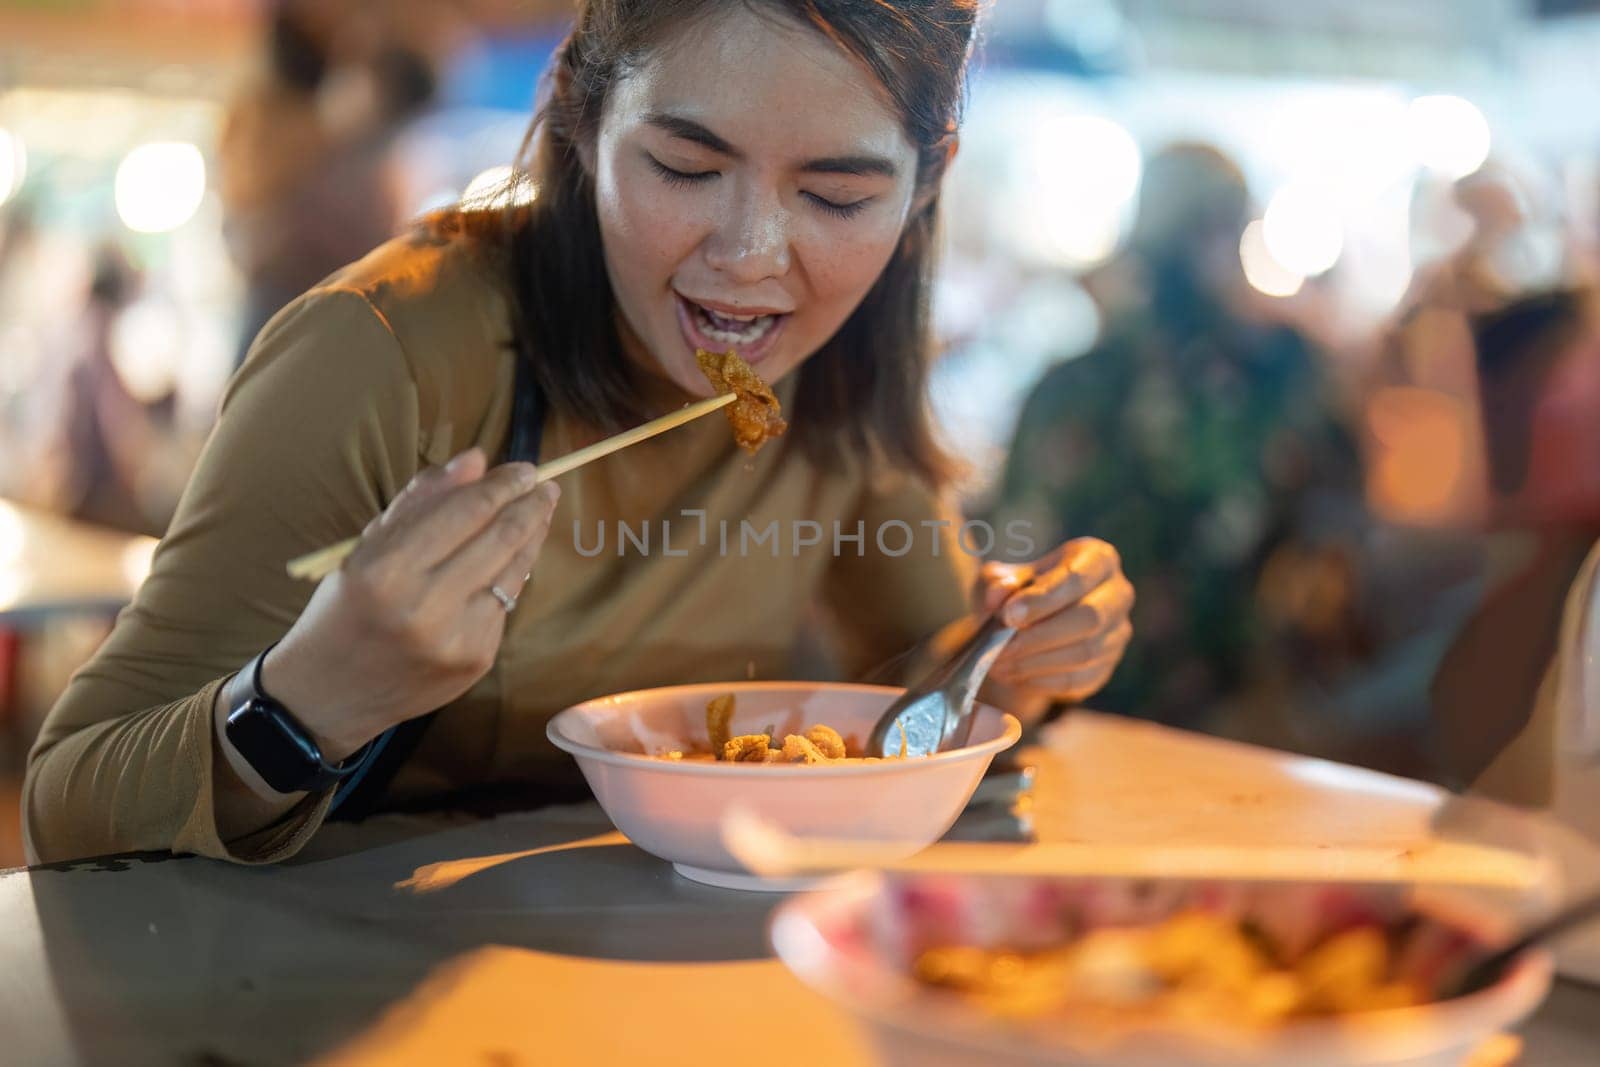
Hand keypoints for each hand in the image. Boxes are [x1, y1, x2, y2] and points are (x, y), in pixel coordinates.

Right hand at [259, 447, 559, 759]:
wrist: (328, 693)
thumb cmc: (343, 609)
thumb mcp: (365, 548)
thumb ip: (422, 500)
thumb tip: (476, 460)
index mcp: (387, 570)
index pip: (466, 511)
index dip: (503, 485)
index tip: (524, 468)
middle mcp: (425, 606)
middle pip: (501, 538)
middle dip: (531, 506)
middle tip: (544, 486)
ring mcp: (456, 638)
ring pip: (513, 572)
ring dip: (532, 537)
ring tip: (538, 513)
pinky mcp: (476, 660)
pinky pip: (503, 606)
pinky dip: (509, 579)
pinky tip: (507, 561)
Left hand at [978, 538, 1133, 706]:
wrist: (1030, 623)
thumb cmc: (1021, 590)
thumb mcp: (1004, 577)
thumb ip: (999, 581)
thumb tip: (998, 593)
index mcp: (1097, 558)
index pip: (1076, 578)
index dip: (1043, 599)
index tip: (1008, 615)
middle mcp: (1118, 593)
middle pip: (1089, 617)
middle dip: (1039, 635)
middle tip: (1000, 647)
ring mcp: (1117, 633)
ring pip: (1084, 652)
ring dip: (1035, 662)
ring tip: (997, 664)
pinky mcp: (1106, 667)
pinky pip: (1078, 679)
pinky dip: (1042, 680)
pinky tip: (1013, 676)